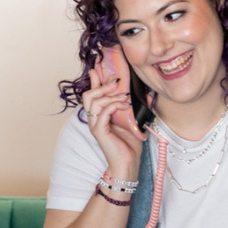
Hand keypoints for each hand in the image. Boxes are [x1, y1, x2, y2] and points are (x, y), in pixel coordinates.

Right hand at [84, 52, 145, 179]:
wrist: (128, 163)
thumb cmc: (129, 144)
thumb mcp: (131, 119)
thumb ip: (130, 105)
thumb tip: (140, 91)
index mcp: (100, 114)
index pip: (93, 92)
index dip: (95, 78)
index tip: (99, 63)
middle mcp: (94, 118)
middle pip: (88, 94)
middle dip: (102, 84)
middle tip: (117, 81)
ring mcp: (95, 124)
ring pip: (93, 100)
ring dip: (109, 94)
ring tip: (123, 95)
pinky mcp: (99, 131)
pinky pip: (102, 111)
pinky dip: (114, 104)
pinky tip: (125, 104)